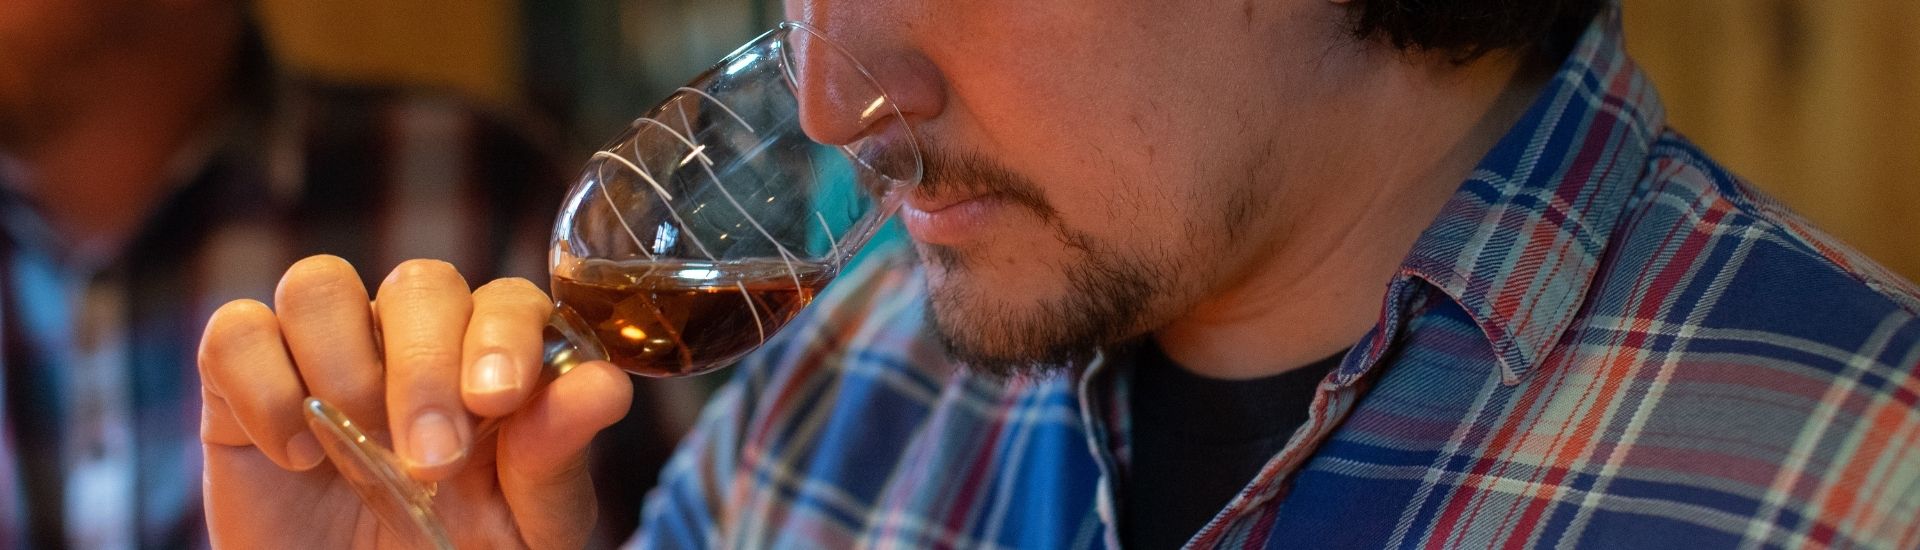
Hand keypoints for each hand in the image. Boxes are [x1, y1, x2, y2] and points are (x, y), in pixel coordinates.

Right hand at [198, 255, 631, 548]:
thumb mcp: (526, 527)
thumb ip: (557, 458)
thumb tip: (605, 389)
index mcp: (493, 360)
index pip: (508, 301)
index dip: (505, 335)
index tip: (499, 400)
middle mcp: (412, 339)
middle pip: (420, 283)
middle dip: (426, 368)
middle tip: (431, 462)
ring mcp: (327, 350)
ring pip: (321, 284)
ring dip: (342, 363)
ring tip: (354, 451)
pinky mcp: (244, 378)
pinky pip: (238, 330)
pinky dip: (263, 388)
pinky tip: (299, 455)